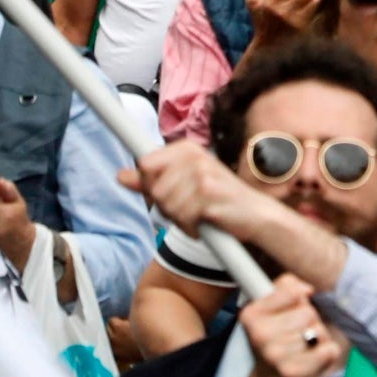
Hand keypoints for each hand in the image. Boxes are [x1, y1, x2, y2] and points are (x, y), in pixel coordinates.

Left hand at [120, 139, 263, 243]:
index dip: (148, 185)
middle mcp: (194, 155)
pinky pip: (183, 217)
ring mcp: (202, 173)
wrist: (256, 214)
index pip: (146, 164)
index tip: (157, 190)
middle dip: (166, 207)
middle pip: (154, 188)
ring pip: (167, 205)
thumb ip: (150, 180)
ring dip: (179, 219)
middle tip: (186, 209)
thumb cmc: (218, 200)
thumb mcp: (183, 184)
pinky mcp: (210, 194)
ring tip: (198, 215)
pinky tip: (204, 224)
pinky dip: (190, 228)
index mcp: (185, 148)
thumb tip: (120, 176)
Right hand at [237, 277, 347, 376]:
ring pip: (319, 331)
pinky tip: (313, 359)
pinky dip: (327, 353)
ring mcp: (275, 356)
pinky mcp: (293, 373)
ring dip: (317, 339)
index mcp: (251, 315)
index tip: (289, 311)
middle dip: (309, 321)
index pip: (291, 292)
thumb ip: (286, 286)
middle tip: (296, 335)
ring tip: (303, 350)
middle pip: (308, 312)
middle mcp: (260, 335)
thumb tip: (307, 290)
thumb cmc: (275, 342)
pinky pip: (328, 350)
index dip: (298, 299)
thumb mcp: (271, 308)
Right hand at [246, 0, 322, 53]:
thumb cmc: (262, 22)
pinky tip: (316, 3)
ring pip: (315, 2)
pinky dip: (320, 5)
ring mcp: (296, 24)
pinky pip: (318, 13)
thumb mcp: (253, 2)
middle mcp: (284, 14)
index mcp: (271, 4)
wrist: (269, 49)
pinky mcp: (306, 31)